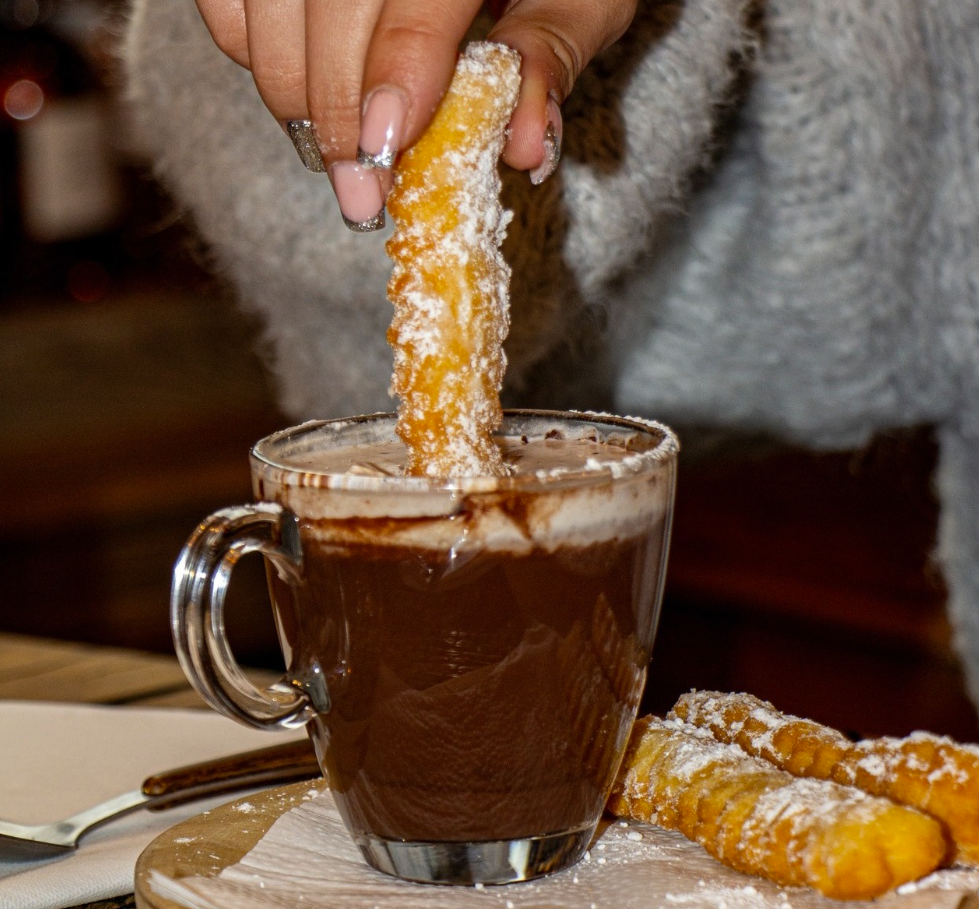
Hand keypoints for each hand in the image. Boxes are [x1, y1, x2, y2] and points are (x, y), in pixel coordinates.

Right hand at [193, 0, 636, 229]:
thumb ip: (553, 51)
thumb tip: (525, 145)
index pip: (412, 1)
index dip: (388, 82)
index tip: (383, 162)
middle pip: (321, 7)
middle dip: (333, 115)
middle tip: (360, 194)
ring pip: (262, 14)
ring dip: (294, 98)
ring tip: (343, 150)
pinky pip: (227, 5)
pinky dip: (254, 56)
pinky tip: (311, 85)